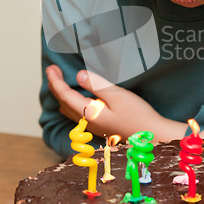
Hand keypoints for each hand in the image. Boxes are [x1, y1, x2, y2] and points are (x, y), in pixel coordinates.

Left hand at [46, 65, 186, 140]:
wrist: (152, 136)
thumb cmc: (138, 116)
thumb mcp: (118, 96)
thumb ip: (97, 85)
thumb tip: (78, 76)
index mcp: (89, 113)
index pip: (65, 95)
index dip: (56, 81)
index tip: (50, 67)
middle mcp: (88, 122)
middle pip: (64, 103)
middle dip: (56, 87)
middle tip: (52, 71)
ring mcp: (94, 127)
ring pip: (69, 110)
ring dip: (63, 95)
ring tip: (60, 83)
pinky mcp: (101, 127)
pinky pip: (78, 114)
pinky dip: (71, 103)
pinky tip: (77, 99)